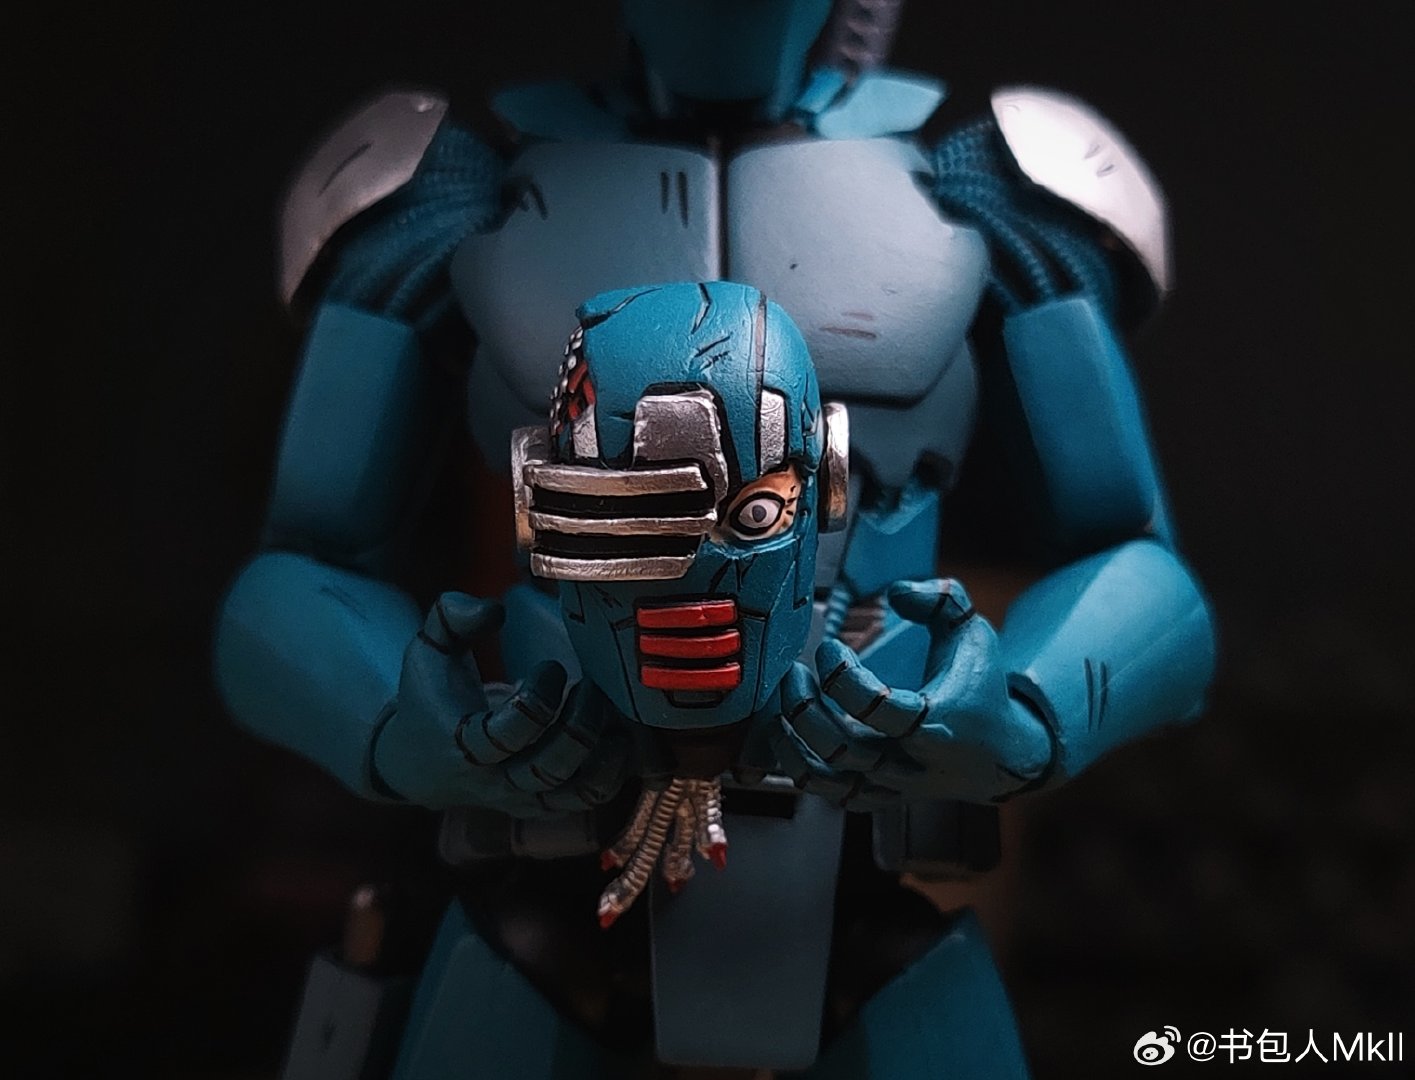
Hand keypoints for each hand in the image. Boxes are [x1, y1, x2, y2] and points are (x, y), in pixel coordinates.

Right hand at [371, 592, 628, 813]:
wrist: (421, 761)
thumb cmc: (431, 697)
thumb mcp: (429, 650)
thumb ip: (452, 618)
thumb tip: (495, 611)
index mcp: (463, 745)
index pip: (509, 735)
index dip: (539, 699)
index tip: (551, 666)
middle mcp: (494, 780)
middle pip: (549, 767)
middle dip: (580, 724)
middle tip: (592, 687)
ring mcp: (522, 798)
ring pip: (575, 791)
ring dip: (603, 752)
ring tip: (612, 712)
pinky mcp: (544, 804)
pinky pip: (588, 799)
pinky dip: (612, 772)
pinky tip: (620, 737)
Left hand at [774, 579, 1052, 805]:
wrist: (1003, 757)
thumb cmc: (981, 691)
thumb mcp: (974, 635)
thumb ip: (942, 600)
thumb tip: (897, 592)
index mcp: (937, 722)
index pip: (878, 708)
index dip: (841, 675)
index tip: (830, 648)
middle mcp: (911, 761)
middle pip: (841, 747)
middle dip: (804, 707)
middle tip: (794, 673)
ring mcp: (891, 784)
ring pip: (826, 777)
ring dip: (792, 740)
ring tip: (781, 703)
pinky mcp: (878, 796)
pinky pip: (827, 793)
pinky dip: (797, 767)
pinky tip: (786, 735)